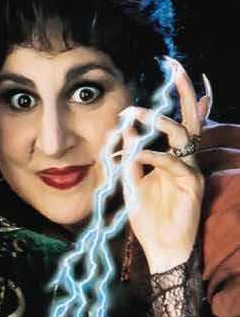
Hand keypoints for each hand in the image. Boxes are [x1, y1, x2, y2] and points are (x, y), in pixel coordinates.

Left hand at [120, 58, 204, 274]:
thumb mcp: (132, 183)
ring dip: (158, 121)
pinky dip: (153, 156)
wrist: (162, 250)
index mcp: (173, 157)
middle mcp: (186, 159)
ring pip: (182, 135)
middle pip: (190, 118)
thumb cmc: (149, 220)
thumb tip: (125, 128)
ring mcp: (192, 170)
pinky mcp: (192, 185)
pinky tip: (136, 155)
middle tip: (175, 66)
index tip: (170, 66)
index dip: (177, 95)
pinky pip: (173, 162)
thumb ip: (129, 156)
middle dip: (184, 90)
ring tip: (135, 115)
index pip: (177, 120)